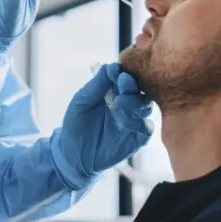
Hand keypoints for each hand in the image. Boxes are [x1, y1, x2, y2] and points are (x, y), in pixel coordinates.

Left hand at [50, 63, 153, 189]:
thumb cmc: (76, 124)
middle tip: (124, 83)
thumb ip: (95, 86)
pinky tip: (126, 124)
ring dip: (135, 102)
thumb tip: (110, 66)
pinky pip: (147, 128)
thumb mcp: (81, 102)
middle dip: (132, 85)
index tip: (115, 71)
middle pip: (139, 88)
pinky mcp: (137, 137)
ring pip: (146, 105)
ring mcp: (133, 119)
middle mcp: (127, 102)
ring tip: (120, 104)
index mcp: (114, 90)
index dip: (122, 72)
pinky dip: (140, 124)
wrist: (74, 155)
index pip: (125, 75)